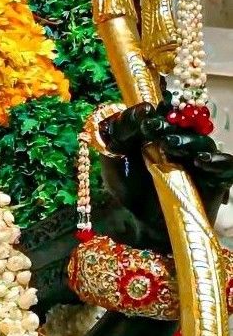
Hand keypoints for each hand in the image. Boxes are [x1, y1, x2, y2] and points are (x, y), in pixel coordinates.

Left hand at [99, 102, 232, 247]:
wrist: (140, 226)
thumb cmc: (128, 190)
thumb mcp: (115, 158)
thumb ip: (121, 131)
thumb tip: (143, 110)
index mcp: (162, 132)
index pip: (166, 112)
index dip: (158, 110)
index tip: (144, 115)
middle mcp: (185, 143)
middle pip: (187, 125)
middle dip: (170, 125)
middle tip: (154, 128)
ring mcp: (201, 161)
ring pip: (204, 143)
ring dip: (188, 141)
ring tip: (170, 144)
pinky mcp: (216, 181)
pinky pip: (226, 167)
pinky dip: (217, 161)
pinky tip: (201, 160)